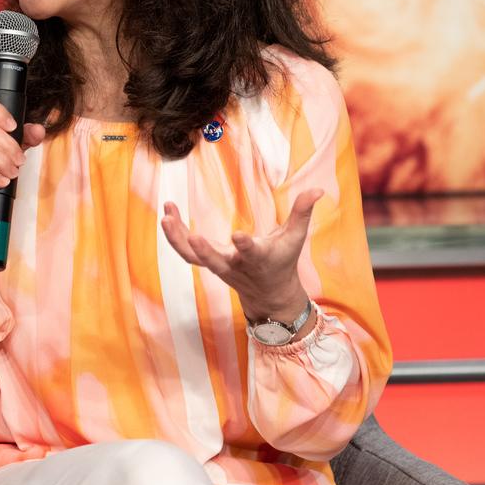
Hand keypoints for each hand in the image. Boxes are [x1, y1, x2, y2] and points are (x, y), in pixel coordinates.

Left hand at [161, 188, 323, 322]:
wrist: (268, 295)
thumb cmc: (283, 261)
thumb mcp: (295, 238)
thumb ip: (302, 212)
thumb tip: (318, 189)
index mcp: (258, 258)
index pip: (251, 253)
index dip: (245, 246)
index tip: (237, 236)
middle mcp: (235, 265)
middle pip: (214, 262)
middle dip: (203, 252)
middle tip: (190, 237)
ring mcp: (218, 266)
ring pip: (192, 258)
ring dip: (177, 238)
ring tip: (166, 214)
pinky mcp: (207, 263)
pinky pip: (186, 253)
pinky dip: (174, 236)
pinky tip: (167, 215)